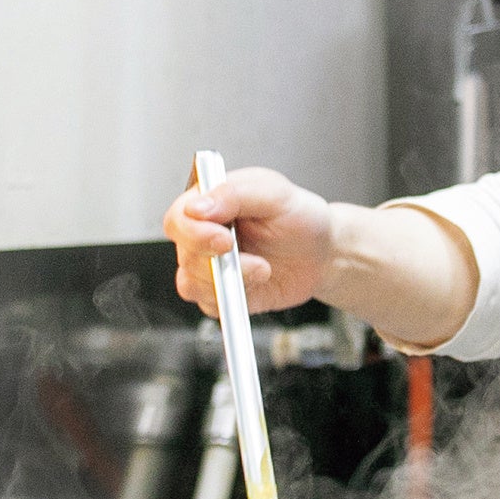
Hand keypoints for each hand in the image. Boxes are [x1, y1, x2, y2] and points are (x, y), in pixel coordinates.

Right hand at [163, 165, 334, 315]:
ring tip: (263, 270)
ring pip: (191, 283)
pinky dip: (232, 300)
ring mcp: (210, 266)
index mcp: (210, 202)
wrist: (322, 253)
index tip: (224, 239)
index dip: (193, 232)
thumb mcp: (275, 193)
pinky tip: (256, 285)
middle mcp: (203, 235)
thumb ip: (234, 194)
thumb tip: (197, 207)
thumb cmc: (298, 217)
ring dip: (230, 281)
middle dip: (216, 261)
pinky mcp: (222, 294)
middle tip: (253, 260)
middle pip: (183, 253)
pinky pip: (208, 305)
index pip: (178, 217)